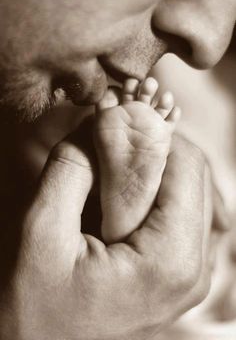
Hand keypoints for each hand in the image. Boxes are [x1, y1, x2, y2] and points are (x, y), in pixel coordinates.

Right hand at [0, 131, 219, 339]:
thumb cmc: (35, 306)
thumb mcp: (42, 231)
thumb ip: (72, 167)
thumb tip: (101, 121)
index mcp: (172, 261)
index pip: (185, 165)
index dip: (151, 133)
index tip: (115, 119)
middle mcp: (195, 268)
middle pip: (191, 176)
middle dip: (150, 150)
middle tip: (108, 139)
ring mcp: (190, 270)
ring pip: (186, 190)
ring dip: (149, 169)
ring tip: (108, 169)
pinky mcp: (177, 268)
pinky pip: (177, 211)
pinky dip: (150, 191)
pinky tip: (117, 194)